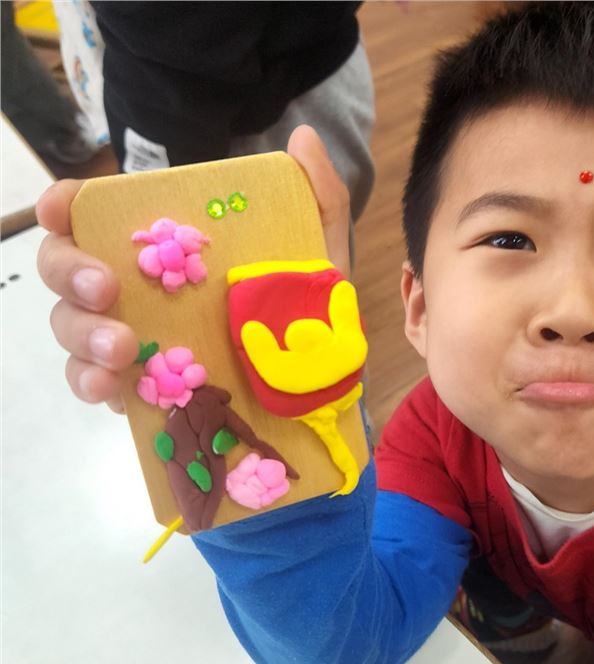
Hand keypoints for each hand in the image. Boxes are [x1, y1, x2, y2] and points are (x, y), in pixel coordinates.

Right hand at [36, 126, 351, 412]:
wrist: (319, 380)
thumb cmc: (309, 310)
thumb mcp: (320, 255)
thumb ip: (317, 197)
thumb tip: (303, 138)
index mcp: (168, 245)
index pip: (97, 215)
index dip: (65, 206)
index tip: (64, 210)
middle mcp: (139, 287)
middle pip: (67, 268)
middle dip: (70, 272)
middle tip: (105, 288)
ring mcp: (133, 336)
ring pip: (72, 326)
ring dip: (82, 333)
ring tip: (122, 347)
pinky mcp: (137, 386)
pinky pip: (94, 383)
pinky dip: (91, 382)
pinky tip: (111, 386)